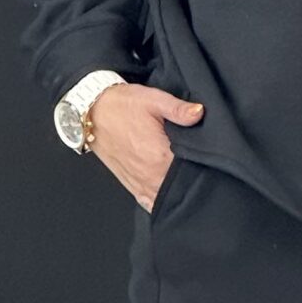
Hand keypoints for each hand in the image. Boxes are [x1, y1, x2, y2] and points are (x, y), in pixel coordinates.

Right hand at [89, 84, 202, 209]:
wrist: (91, 113)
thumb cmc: (121, 106)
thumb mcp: (153, 100)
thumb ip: (179, 109)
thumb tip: (200, 112)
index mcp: (160, 156)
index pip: (194, 169)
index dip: (206, 164)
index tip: (210, 157)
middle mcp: (151, 175)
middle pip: (182, 187)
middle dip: (194, 179)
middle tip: (199, 164)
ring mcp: (141, 183)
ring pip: (167, 198)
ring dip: (178, 192)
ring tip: (186, 178)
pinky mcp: (132, 186)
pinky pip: (150, 202)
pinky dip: (160, 201)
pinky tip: (170, 194)